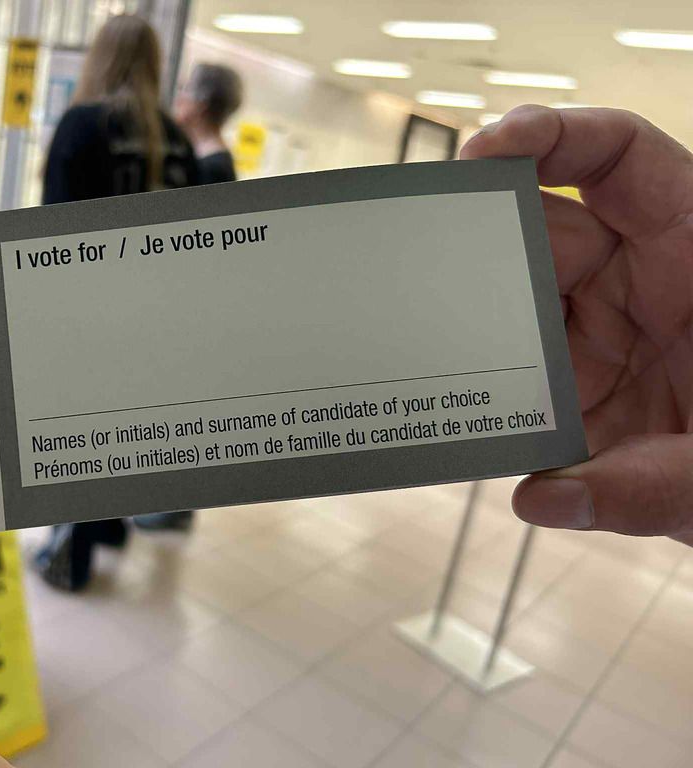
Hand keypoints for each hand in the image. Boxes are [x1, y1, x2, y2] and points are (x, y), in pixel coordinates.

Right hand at [461, 106, 692, 542]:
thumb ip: (649, 488)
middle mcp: (639, 284)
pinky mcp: (579, 392)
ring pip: (516, 312)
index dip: (554, 135)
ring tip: (419, 351)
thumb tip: (540, 498)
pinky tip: (448, 420)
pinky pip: (517, 385)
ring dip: (471, 333)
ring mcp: (602, 338)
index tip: (486, 151)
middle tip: (416, 267)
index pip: (620, 162)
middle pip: (542, 237)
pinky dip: (482, 404)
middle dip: (478, 245)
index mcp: (692, 253)